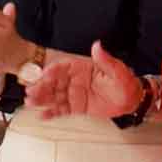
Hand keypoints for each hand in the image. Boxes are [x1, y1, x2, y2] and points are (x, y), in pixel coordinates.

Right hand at [24, 42, 146, 122]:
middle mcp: (73, 80)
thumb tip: (97, 46)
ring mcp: (72, 94)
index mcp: (81, 68)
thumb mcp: (118, 70)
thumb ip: (106, 60)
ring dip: (41, 99)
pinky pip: (61, 110)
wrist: (130, 100)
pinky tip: (41, 116)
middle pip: (54, 82)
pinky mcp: (75, 107)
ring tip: (30, 102)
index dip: (53, 70)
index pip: (64, 67)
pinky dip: (51, 113)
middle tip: (31, 91)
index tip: (45, 74)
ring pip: (53, 96)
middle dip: (41, 86)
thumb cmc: (125, 83)